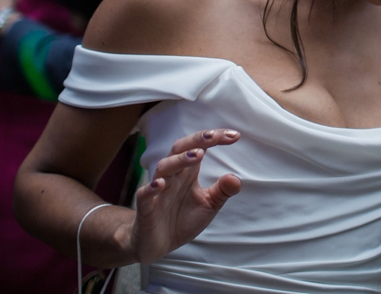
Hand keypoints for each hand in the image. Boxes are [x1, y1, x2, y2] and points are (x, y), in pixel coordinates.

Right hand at [127, 129, 242, 263]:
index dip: (215, 139)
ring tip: (197, 155)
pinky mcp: (146, 210)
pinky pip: (144, 195)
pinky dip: (150, 188)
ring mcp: (158, 192)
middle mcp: (172, 177)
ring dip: (179, 160)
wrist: (157, 245)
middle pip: (180, 150)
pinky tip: (160, 184)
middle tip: (213, 136)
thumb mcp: (208, 205)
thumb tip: (236, 178)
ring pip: (164, 167)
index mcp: (188, 173)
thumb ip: (222, 191)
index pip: (199, 147)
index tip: (235, 135)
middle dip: (196, 141)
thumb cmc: (182, 219)